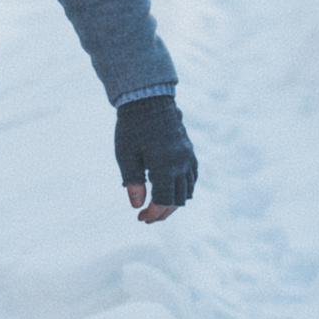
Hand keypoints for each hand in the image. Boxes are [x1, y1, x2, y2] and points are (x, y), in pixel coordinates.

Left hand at [114, 94, 195, 223]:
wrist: (148, 100)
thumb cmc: (132, 128)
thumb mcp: (126, 155)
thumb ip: (133, 181)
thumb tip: (137, 206)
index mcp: (165, 166)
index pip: (164, 201)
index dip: (153, 214)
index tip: (140, 218)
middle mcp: (181, 164)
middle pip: (178, 200)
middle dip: (163, 212)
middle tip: (146, 217)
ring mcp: (188, 157)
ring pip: (188, 190)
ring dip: (174, 202)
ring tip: (157, 207)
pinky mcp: (189, 152)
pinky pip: (193, 177)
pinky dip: (184, 188)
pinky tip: (171, 191)